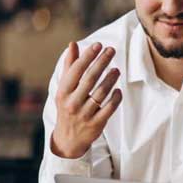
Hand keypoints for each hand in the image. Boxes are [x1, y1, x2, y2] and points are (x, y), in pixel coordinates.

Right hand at [50, 42, 123, 158]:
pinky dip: (115, 98)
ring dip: (110, 79)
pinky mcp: (96, 124)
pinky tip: (119, 90)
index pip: (76, 70)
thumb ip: (70, 66)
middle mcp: (72, 103)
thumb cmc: (67, 107)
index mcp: (63, 92)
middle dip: (101, 62)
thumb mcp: (64, 88)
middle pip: (90, 79)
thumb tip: (73, 44)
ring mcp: (84, 114)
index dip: (87, 56)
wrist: (68, 139)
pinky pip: (109, 108)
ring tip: (117, 69)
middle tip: (111, 50)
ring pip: (100, 93)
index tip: (98, 45)